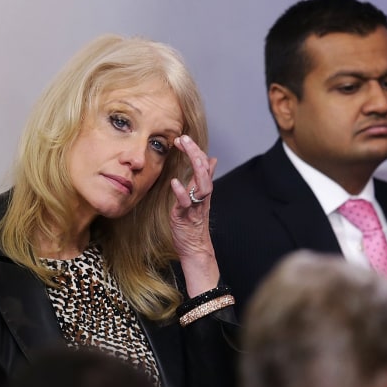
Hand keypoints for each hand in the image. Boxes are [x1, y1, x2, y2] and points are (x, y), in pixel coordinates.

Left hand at [169, 135, 219, 295]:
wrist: (195, 249)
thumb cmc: (194, 223)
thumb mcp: (199, 198)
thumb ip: (204, 179)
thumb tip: (212, 160)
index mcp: (203, 190)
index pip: (203, 164)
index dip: (194, 150)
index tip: (182, 138)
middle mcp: (202, 196)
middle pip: (204, 170)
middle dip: (195, 152)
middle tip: (184, 138)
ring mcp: (195, 206)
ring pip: (201, 184)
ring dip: (195, 166)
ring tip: (187, 150)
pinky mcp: (186, 217)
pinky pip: (186, 203)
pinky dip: (182, 192)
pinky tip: (175, 182)